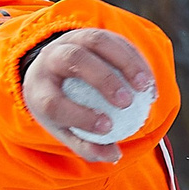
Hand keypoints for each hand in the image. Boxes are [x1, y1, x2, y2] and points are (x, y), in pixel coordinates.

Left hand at [23, 28, 157, 163]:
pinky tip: (149, 84)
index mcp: (38, 87)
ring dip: (125, 62)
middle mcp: (50, 58)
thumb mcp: (68, 132)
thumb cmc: (63, 111)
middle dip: (102, 79)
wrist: (53, 74)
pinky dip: (135, 60)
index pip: (54, 102)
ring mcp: (71, 40)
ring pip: (97, 41)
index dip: (79, 115)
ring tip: (144, 87)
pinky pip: (116, 41)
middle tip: (127, 103)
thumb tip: (114, 156)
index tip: (108, 127)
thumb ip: (89, 146)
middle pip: (75, 60)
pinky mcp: (91, 33)